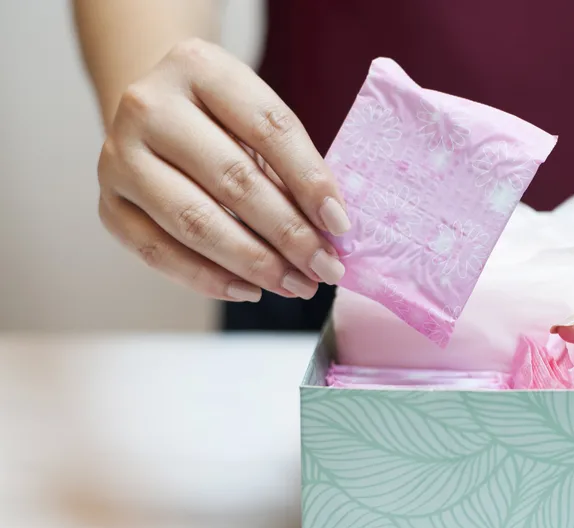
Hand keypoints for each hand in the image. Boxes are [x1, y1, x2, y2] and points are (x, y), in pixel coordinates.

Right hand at [97, 38, 350, 302]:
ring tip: (296, 284)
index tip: (340, 225)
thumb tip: (329, 231)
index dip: (310, 181)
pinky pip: (159, 253)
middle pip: (232, 179)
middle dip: (289, 233)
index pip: (268, 128)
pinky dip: (210, 278)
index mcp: (199, 67)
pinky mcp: (109, 205)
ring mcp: (119, 156)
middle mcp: (149, 107)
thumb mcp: (257, 118)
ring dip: (254, 262)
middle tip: (325, 268)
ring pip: (194, 222)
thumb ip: (289, 165)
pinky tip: (250, 289)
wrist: (154, 115)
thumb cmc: (221, 120)